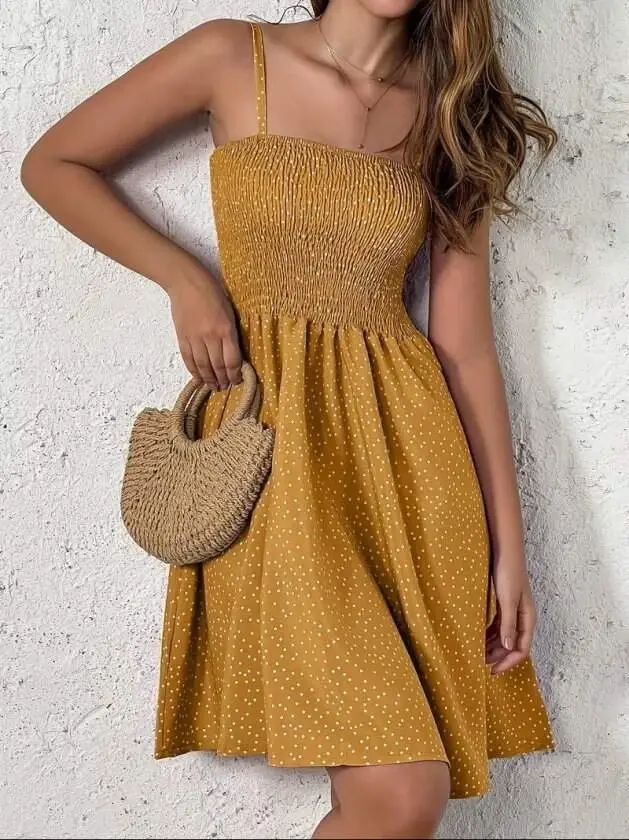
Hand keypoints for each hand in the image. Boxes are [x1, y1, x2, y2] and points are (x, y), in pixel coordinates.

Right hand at [168, 271, 242, 388]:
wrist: (186, 282)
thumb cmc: (212, 292)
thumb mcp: (230, 311)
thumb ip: (231, 332)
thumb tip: (233, 354)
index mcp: (226, 329)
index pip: (232, 360)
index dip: (235, 374)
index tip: (237, 380)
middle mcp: (211, 336)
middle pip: (218, 366)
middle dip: (223, 379)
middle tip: (225, 387)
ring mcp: (195, 338)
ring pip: (202, 365)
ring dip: (208, 379)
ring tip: (213, 386)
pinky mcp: (182, 337)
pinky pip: (188, 359)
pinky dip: (193, 371)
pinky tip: (198, 378)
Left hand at [485, 561, 536, 675]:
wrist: (505, 550)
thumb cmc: (508, 572)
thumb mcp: (507, 600)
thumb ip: (508, 623)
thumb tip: (509, 647)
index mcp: (528, 619)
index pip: (521, 649)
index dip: (507, 662)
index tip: (492, 671)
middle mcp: (523, 617)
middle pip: (512, 645)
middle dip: (498, 656)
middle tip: (479, 663)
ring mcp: (514, 611)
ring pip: (504, 636)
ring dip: (492, 646)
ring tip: (477, 653)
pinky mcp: (505, 604)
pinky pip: (498, 626)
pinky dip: (489, 634)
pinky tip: (478, 637)